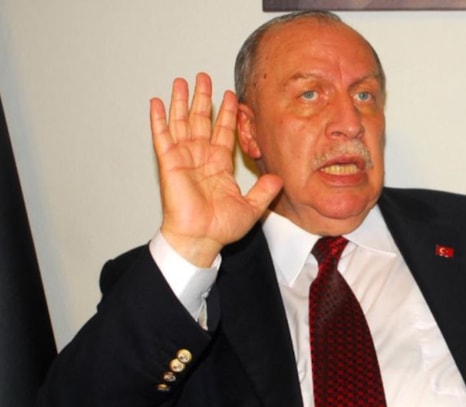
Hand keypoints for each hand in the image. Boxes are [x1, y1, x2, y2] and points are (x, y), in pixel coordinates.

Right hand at [150, 73, 281, 266]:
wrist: (201, 239)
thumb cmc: (220, 228)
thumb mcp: (251, 207)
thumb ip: (264, 191)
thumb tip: (277, 178)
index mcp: (218, 166)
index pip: (223, 132)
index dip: (227, 113)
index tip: (230, 95)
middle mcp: (201, 159)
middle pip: (201, 121)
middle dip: (203, 99)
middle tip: (204, 78)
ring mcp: (184, 159)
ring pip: (182, 123)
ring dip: (181, 102)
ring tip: (182, 81)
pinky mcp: (170, 163)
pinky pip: (163, 138)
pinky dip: (159, 120)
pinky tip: (157, 103)